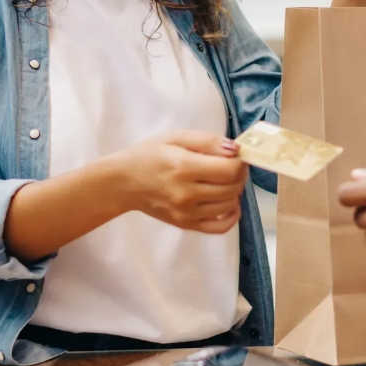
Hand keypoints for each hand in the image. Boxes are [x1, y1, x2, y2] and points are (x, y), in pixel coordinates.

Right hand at [120, 131, 247, 233]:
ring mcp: (187, 213)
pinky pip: (220, 227)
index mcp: (184, 167)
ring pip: (229, 205)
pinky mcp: (186, 225)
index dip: (240, 161)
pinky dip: (231, 215)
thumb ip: (208, 141)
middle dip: (240, 174)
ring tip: (224, 180)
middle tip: (232, 165)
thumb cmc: (150, 155)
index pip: (230, 170)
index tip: (236, 155)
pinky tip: (228, 203)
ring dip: (235, 191)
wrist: (124, 182)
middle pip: (232, 187)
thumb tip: (236, 149)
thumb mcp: (177, 138)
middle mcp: (186, 194)